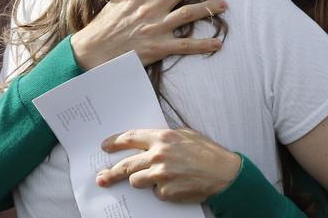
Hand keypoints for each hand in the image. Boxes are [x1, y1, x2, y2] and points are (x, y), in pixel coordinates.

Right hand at [70, 0, 225, 69]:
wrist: (92, 53)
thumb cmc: (101, 30)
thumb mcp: (116, 5)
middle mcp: (150, 8)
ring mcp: (156, 27)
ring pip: (190, 13)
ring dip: (210, 7)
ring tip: (224, 4)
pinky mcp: (158, 48)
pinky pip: (187, 45)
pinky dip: (204, 44)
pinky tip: (218, 42)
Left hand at [97, 128, 240, 201]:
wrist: (225, 174)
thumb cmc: (206, 152)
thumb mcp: (184, 134)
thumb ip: (163, 137)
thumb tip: (145, 141)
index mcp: (162, 137)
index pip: (130, 138)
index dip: (115, 142)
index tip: (105, 146)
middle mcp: (158, 155)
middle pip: (126, 165)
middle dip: (111, 172)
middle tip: (101, 178)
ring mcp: (162, 175)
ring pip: (136, 181)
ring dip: (140, 181)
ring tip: (150, 179)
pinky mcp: (168, 192)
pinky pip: (155, 193)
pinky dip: (161, 191)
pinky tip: (174, 185)